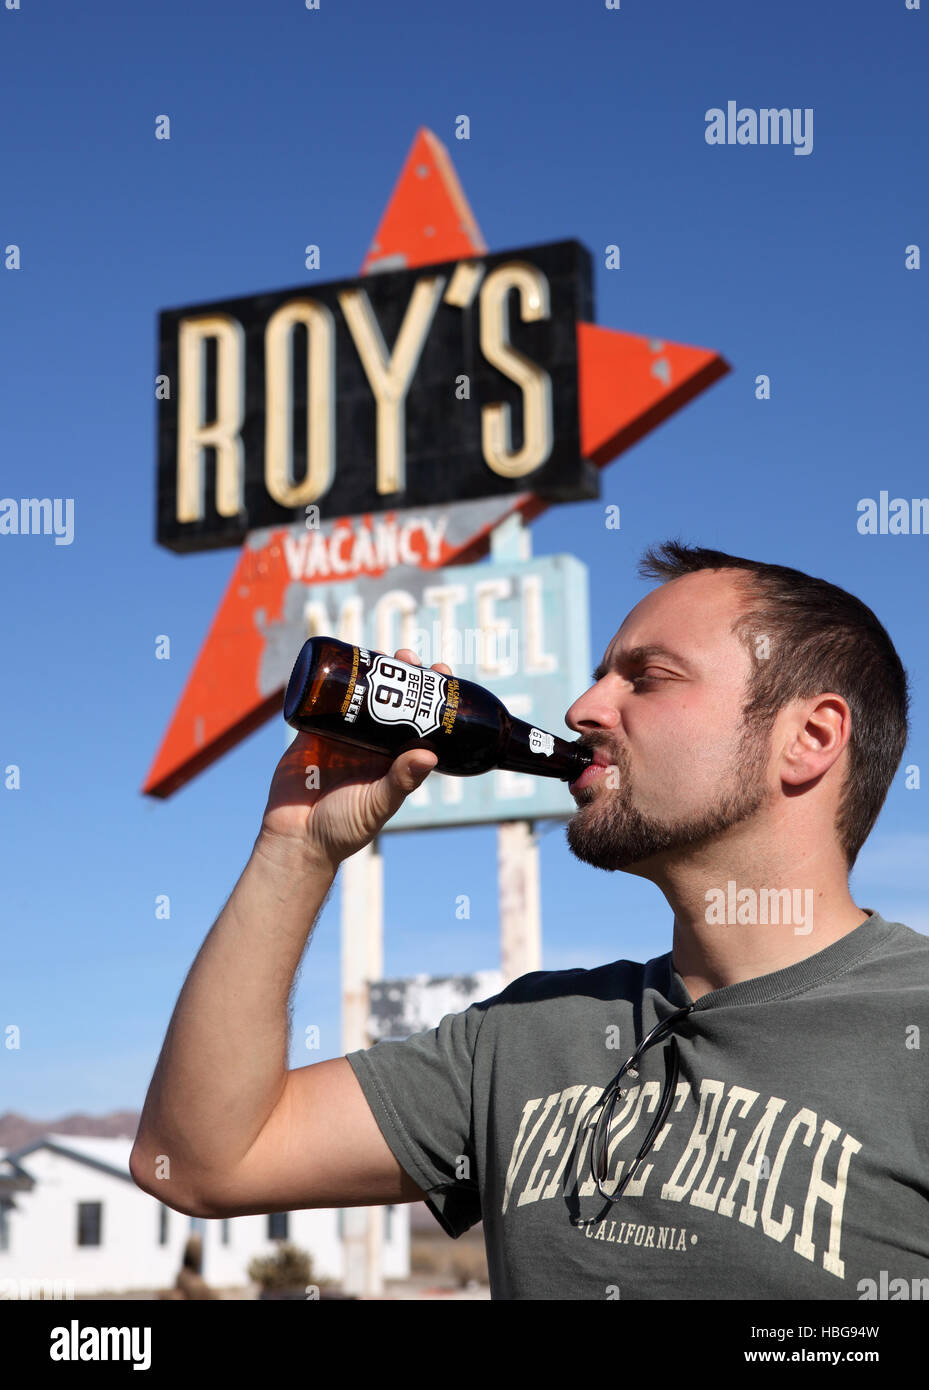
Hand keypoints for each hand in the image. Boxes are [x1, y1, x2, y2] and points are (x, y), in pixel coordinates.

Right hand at [258, 648, 452, 869]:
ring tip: (380, 653)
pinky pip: (320, 700)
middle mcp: (370, 742)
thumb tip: (430, 754)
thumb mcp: (378, 805)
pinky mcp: (311, 731)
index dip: (429, 695)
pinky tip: (340, 660)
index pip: (418, 719)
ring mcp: (340, 734)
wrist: (296, 839)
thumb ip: (401, 782)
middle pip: (390, 698)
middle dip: (400, 674)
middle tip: (408, 656)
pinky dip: (328, 679)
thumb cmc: (344, 829)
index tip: (441, 672)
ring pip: (359, 694)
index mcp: (392, 757)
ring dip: (369, 670)